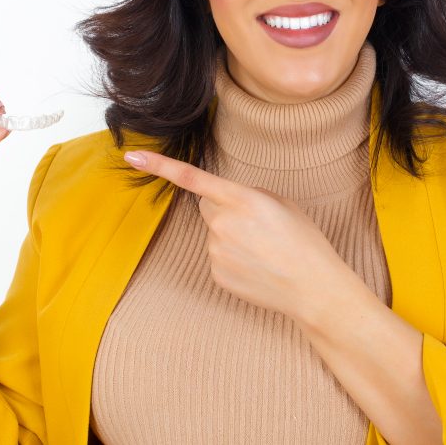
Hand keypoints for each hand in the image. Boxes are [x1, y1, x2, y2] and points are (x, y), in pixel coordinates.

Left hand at [124, 150, 346, 320]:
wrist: (312, 287)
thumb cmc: (303, 241)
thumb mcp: (281, 203)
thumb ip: (248, 195)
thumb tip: (228, 201)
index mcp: (242, 199)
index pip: (193, 178)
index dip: (160, 167)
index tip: (133, 158)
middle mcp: (222, 224)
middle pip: (208, 207)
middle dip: (225, 209)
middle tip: (258, 225)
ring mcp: (216, 251)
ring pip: (215, 233)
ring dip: (232, 236)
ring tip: (263, 250)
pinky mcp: (216, 274)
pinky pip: (218, 257)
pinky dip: (234, 259)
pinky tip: (257, 266)